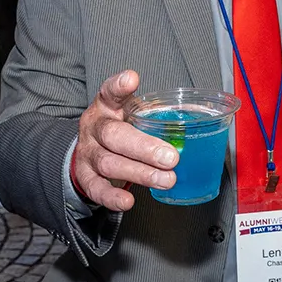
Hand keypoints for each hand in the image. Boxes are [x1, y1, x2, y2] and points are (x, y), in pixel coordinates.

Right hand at [71, 70, 177, 211]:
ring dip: (140, 174)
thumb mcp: (131, 114)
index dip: (119, 86)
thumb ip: (154, 117)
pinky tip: (127, 201)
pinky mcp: (84, 175)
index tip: (131, 80)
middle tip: (172, 158)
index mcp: (106, 106)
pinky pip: (96, 188)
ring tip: (166, 180)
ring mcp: (87, 152)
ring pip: (109, 163)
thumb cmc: (120, 129)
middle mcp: (94, 127)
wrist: (89, 150)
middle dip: (145, 147)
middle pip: (114, 135)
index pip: (109, 92)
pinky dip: (112, 197)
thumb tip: (198, 129)